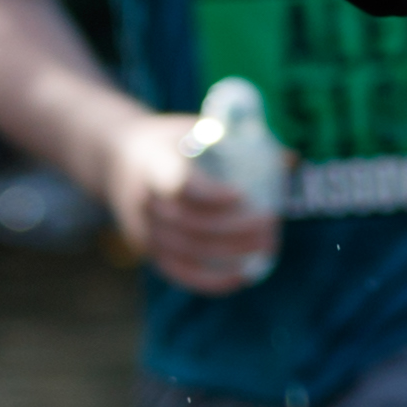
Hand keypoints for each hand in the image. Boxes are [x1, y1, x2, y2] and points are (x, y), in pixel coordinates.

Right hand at [100, 112, 277, 293]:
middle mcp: (143, 199)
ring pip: (187, 249)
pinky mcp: (146, 248)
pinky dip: (208, 280)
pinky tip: (241, 278)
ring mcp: (142, 228)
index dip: (211, 195)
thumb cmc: (170, 140)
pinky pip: (177, 271)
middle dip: (234, 228)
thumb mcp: (196, 127)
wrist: (114, 157)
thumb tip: (291, 159)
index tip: (242, 195)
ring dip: (229, 253)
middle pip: (190, 223)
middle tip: (270, 223)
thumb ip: (239, 140)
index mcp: (152, 163)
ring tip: (267, 247)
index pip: (179, 185)